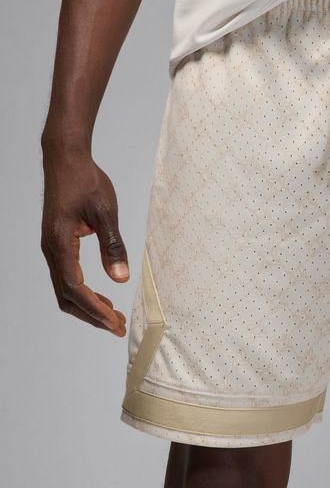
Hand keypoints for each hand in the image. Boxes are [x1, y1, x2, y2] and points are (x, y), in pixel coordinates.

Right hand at [41, 147, 127, 336]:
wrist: (66, 160)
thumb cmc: (85, 182)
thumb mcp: (106, 213)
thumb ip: (113, 246)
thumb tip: (120, 279)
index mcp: (59, 244)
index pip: (75, 288)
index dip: (95, 309)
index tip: (115, 322)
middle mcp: (51, 250)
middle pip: (67, 297)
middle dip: (92, 315)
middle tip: (118, 327)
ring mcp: (53, 248)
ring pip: (65, 290)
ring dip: (88, 306)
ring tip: (112, 317)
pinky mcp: (58, 244)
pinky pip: (67, 277)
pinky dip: (83, 292)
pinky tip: (102, 295)